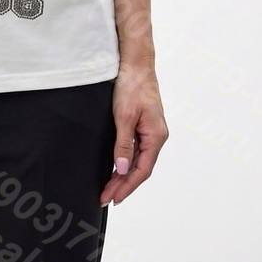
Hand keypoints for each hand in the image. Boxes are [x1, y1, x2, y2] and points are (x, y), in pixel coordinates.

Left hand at [99, 62, 168, 206]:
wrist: (135, 63)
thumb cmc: (132, 85)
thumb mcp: (124, 116)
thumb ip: (124, 144)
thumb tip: (123, 169)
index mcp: (156, 136)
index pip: (142, 170)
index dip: (127, 186)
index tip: (113, 198)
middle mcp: (156, 136)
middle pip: (140, 168)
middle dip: (123, 184)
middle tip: (106, 197)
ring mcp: (150, 130)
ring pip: (138, 159)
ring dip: (124, 174)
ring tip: (109, 187)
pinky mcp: (143, 124)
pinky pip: (136, 149)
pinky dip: (126, 160)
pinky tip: (117, 166)